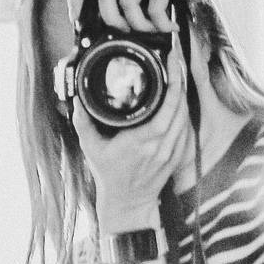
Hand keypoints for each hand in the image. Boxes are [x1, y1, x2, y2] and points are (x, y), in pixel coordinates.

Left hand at [67, 0, 235, 35]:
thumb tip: (118, 29)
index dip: (76, 0)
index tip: (77, 22)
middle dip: (110, 19)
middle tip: (126, 31)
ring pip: (127, 3)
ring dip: (139, 25)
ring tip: (155, 30)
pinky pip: (153, 7)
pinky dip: (161, 24)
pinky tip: (171, 27)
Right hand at [72, 45, 194, 230]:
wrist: (128, 203)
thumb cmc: (110, 175)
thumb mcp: (91, 149)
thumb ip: (83, 123)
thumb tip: (77, 102)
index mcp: (142, 140)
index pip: (167, 105)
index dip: (173, 81)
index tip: (171, 61)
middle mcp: (161, 145)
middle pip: (181, 105)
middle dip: (180, 80)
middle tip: (175, 60)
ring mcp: (172, 150)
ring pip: (186, 115)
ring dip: (183, 94)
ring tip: (176, 75)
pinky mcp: (177, 155)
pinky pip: (185, 127)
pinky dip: (183, 111)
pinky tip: (178, 99)